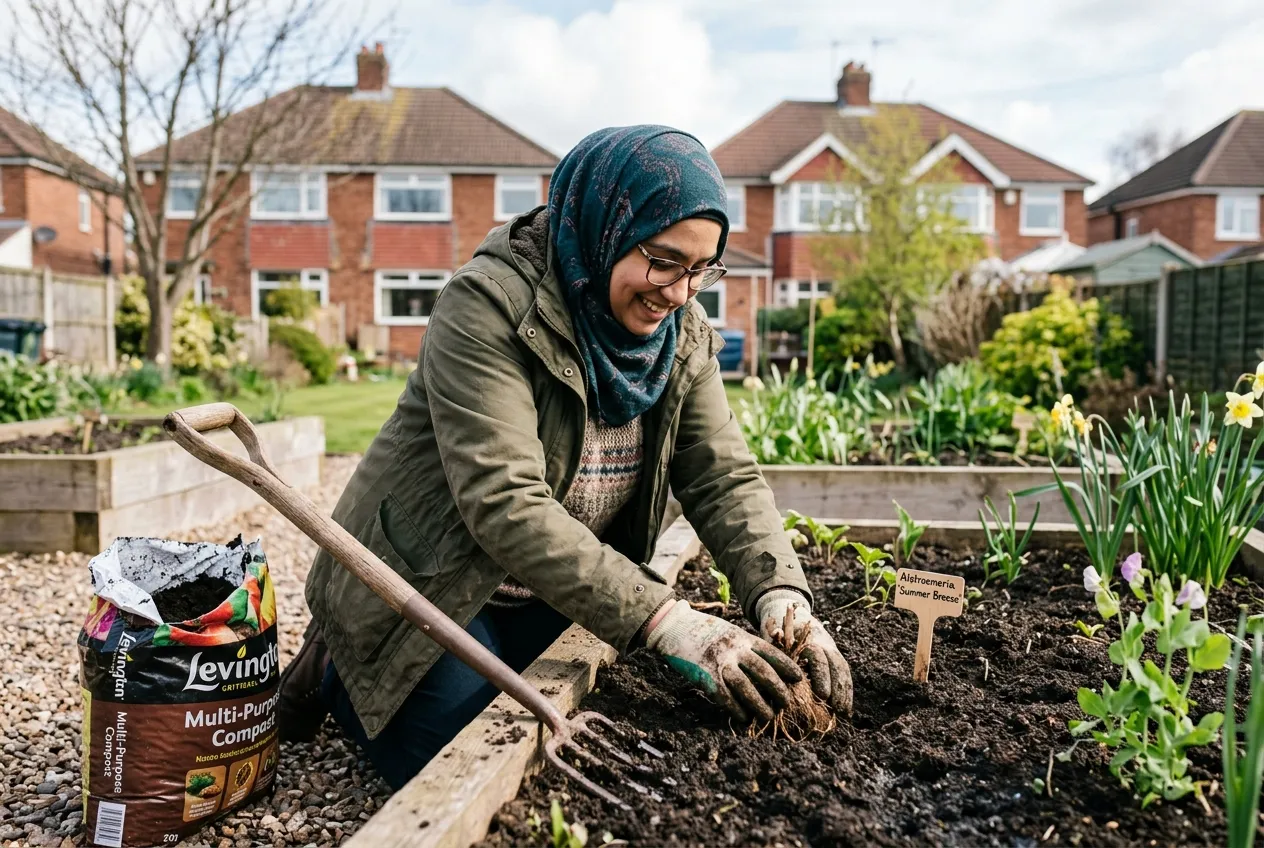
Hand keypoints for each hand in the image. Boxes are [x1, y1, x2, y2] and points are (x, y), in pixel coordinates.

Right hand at [645, 600, 802, 722]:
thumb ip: (745, 646)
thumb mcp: (729, 632)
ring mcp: (719, 662)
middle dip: (778, 689)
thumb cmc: (703, 630)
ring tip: (769, 716)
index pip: (771, 653)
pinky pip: (724, 696)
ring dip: (759, 704)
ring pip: (746, 687)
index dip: (787, 667)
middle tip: (787, 702)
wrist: (674, 626)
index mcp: (742, 637)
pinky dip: (735, 708)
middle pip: (763, 671)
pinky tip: (743, 718)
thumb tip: (765, 665)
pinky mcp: (704, 675)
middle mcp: (734, 649)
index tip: (798, 678)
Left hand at [756, 589, 852, 715]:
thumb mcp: (772, 637)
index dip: (821, 676)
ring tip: (843, 714)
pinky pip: (844, 674)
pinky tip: (845, 710)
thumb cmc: (775, 631)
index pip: (818, 657)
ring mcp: (831, 649)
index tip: (822, 695)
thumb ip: (774, 643)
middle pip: (835, 664)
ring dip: (845, 692)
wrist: (788, 613)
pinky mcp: (835, 658)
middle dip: (837, 688)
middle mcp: (823, 643)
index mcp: (807, 638)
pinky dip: (846, 692)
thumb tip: (775, 634)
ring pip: (842, 670)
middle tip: (835, 709)